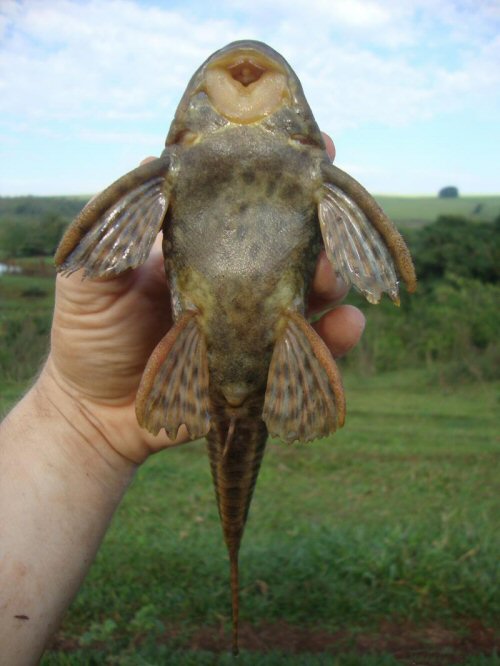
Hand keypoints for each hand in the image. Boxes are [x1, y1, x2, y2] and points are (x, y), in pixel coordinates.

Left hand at [42, 133, 363, 463]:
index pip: (244, 203)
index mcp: (199, 248)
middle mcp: (234, 278)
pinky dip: (335, 336)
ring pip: (311, 290)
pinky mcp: (263, 365)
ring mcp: (253, 320)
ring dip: (333, 280)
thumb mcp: (87, 281)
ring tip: (334, 281)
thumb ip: (112, 236)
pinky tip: (345, 327)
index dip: (277, 176)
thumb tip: (151, 168)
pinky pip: (309, 347)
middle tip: (325, 222)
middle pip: (291, 243)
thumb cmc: (90, 338)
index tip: (311, 150)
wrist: (96, 411)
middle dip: (317, 228)